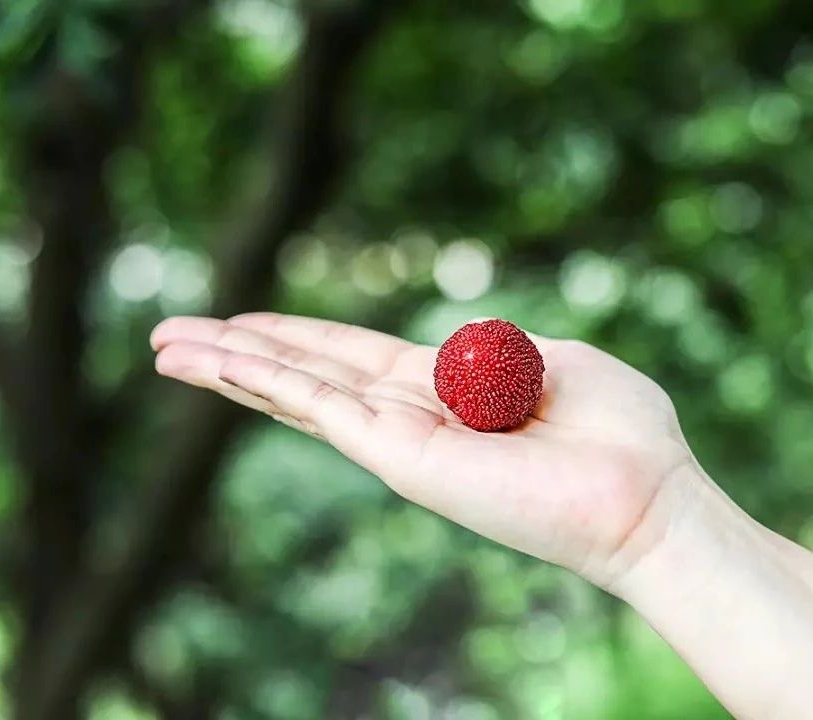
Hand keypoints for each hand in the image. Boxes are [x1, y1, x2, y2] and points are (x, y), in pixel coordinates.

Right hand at [150, 313, 695, 588]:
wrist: (646, 492)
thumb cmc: (618, 430)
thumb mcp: (557, 363)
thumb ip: (497, 354)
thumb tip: (453, 354)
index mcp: (446, 387)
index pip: (351, 356)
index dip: (295, 335)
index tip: (244, 320)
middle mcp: (412, 415)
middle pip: (308, 372)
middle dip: (238, 351)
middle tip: (167, 335)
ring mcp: (403, 440)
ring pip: (298, 391)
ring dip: (231, 367)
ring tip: (166, 348)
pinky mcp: (405, 458)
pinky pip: (324, 409)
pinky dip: (269, 382)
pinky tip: (220, 362)